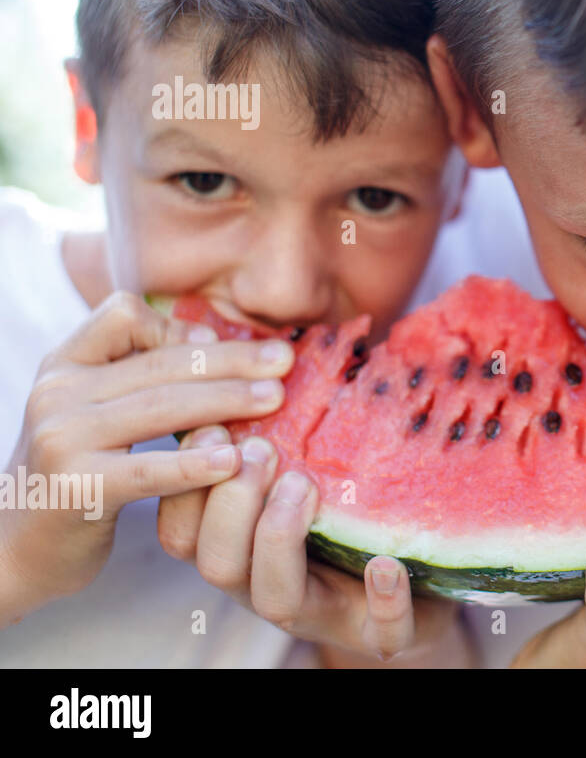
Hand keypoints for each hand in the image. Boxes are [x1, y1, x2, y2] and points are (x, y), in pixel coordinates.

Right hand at [0, 291, 289, 624]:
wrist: (18, 546)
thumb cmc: (78, 471)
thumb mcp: (93, 410)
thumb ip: (139, 375)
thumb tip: (213, 341)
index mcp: (66, 365)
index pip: (121, 315)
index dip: (175, 324)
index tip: (219, 340)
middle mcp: (58, 394)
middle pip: (160, 363)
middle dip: (230, 360)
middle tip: (283, 362)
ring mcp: (63, 439)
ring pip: (161, 407)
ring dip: (226, 400)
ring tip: (273, 399)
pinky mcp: (77, 487)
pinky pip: (148, 470)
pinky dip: (194, 463)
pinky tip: (233, 460)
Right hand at [156, 435, 471, 665]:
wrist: (425, 588)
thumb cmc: (351, 521)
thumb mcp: (311, 473)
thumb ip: (279, 433)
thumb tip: (266, 350)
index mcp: (242, 548)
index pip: (182, 531)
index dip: (184, 483)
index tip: (210, 426)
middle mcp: (268, 586)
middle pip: (217, 562)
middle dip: (230, 503)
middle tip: (261, 451)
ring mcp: (324, 614)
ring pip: (276, 598)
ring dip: (280, 538)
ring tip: (304, 487)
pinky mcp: (382, 635)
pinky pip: (379, 632)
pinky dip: (381, 600)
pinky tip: (385, 565)